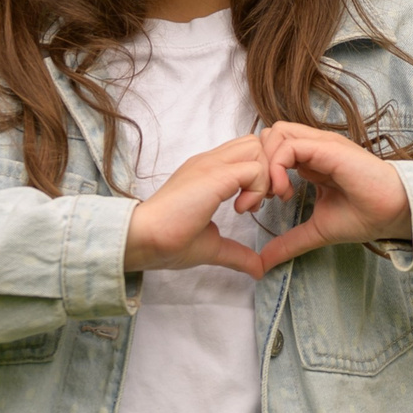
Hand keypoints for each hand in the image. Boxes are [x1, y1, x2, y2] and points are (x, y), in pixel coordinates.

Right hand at [123, 136, 270, 276]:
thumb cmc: (169, 241)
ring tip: (249, 206)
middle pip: (255, 143)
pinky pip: (254, 168)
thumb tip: (258, 269)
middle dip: (269, 169)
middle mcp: (209, 162)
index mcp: (207, 172)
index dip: (260, 173)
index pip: (245, 151)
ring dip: (264, 177)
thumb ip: (238, 253)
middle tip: (259, 201)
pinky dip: (258, 189)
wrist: (143, 239)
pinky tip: (241, 209)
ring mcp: (209, 165)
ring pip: (256, 149)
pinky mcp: (213, 175)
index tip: (253, 204)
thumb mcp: (212, 246)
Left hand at [252, 122, 412, 274]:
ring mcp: (320, 143)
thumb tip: (263, 263)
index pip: (271, 149)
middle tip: (260, 198)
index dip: (258, 173)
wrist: (394, 213)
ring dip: (265, 164)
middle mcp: (314, 147)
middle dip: (255, 166)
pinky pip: (288, 145)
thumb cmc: (365, 216)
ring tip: (275, 194)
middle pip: (267, 136)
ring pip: (274, 134)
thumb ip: (289, 241)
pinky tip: (285, 192)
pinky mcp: (327, 147)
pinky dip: (277, 167)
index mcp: (312, 160)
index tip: (259, 204)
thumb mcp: (317, 230)